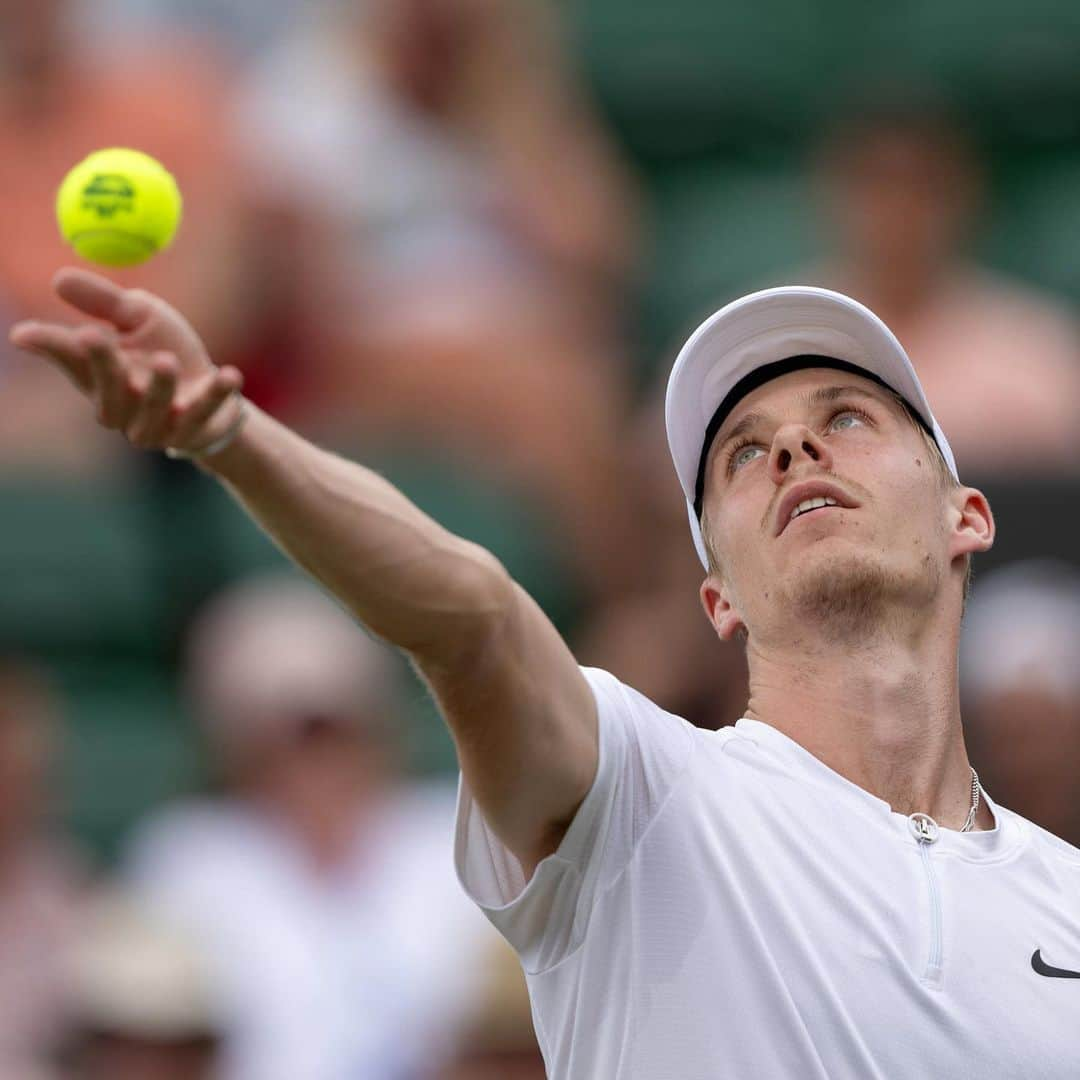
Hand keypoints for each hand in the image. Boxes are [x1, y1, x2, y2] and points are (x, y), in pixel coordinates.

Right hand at [8, 267, 243, 452]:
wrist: (214, 391)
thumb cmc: (168, 349)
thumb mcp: (139, 317)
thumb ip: (105, 302)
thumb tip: (59, 279)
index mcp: (100, 377)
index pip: (69, 361)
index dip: (47, 346)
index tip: (23, 332)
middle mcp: (122, 408)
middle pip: (106, 391)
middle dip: (100, 365)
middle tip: (93, 335)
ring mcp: (156, 427)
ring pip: (152, 410)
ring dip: (158, 387)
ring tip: (166, 361)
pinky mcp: (193, 435)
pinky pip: (203, 417)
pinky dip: (215, 396)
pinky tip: (229, 374)